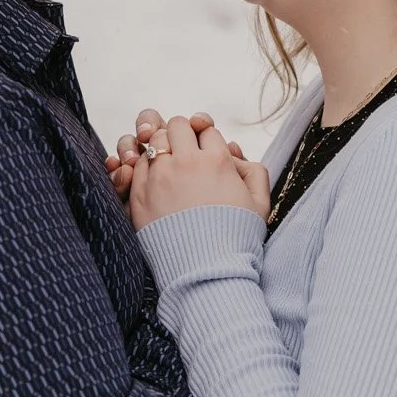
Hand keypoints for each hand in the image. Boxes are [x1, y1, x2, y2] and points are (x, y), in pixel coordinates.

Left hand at [125, 113, 268, 229]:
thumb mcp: (260, 203)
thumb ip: (254, 172)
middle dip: (182, 134)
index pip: (207, 130)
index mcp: (217, 161)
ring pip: (154, 141)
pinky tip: (154, 180)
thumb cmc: (237, 239)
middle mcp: (186, 162)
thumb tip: (234, 154)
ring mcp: (159, 177)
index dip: (208, 141)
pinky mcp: (139, 194)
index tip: (207, 155)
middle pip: (178, 125)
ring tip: (168, 165)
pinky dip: (144, 167)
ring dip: (161, 148)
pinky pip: (136, 165)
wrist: (208, 271)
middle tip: (184, 152)